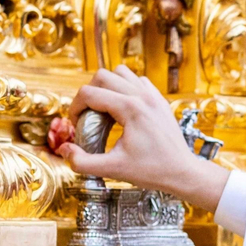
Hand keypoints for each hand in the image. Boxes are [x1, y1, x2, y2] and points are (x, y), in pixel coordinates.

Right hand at [62, 66, 228, 211]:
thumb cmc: (152, 171)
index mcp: (131, 109)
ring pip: (121, 73)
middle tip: (88, 116)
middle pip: (103, 76)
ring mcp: (154, 95)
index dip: (75, 108)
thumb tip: (63, 150)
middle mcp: (143, 96)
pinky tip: (122, 110)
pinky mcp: (160, 100)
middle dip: (88, 93)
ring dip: (107, 86)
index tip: (77, 125)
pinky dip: (125, 89)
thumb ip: (82, 162)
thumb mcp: (113, 169)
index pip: (89, 93)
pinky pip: (137, 81)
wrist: (182, 172)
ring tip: (104, 110)